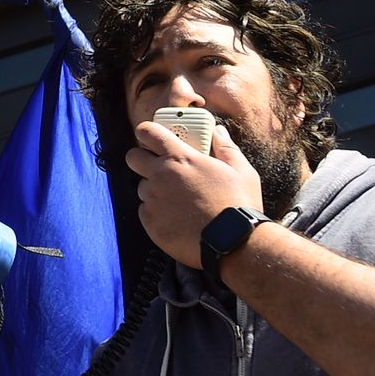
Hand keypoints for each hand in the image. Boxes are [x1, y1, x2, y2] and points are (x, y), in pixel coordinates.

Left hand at [125, 120, 264, 267]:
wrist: (231, 243)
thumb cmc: (238, 206)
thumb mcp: (241, 171)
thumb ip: (226, 148)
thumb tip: (218, 132)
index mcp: (180, 158)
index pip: (148, 132)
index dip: (147, 132)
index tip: (152, 137)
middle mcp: (160, 176)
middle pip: (133, 157)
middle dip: (142, 159)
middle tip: (159, 167)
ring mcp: (153, 200)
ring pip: (142, 187)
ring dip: (154, 189)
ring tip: (178, 200)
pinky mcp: (150, 223)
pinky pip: (145, 211)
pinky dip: (156, 212)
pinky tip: (177, 218)